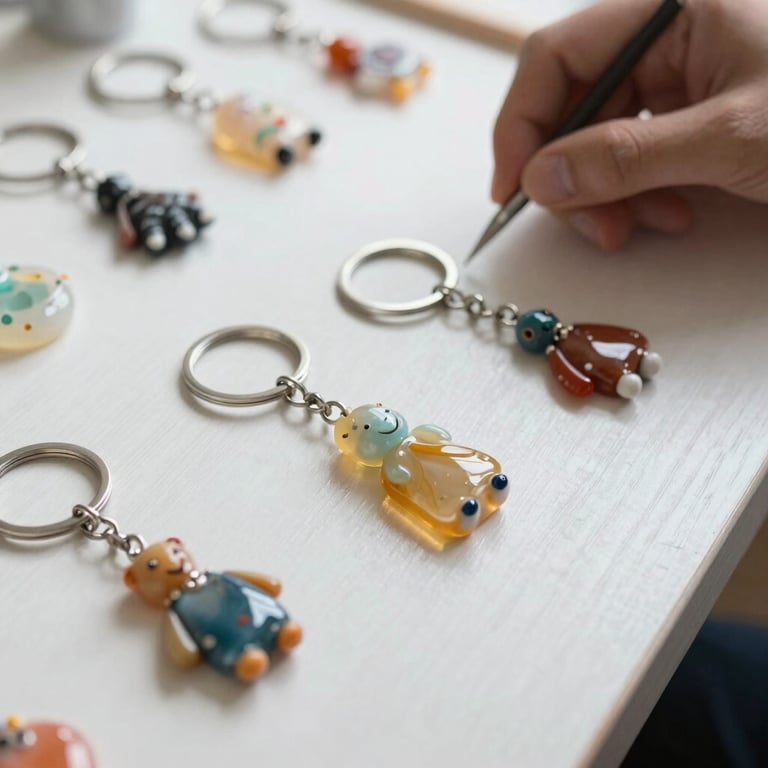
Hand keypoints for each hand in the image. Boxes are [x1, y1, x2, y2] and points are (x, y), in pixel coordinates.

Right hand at [492, 0, 767, 248]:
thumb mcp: (731, 138)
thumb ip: (625, 157)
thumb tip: (540, 179)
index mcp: (672, 8)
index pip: (555, 56)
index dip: (522, 125)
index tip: (513, 190)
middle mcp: (667, 36)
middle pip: (573, 105)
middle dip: (573, 175)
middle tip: (594, 229)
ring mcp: (681, 76)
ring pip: (599, 139)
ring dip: (609, 194)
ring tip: (647, 226)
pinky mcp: (693, 112)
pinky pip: (635, 155)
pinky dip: (640, 194)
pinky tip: (672, 213)